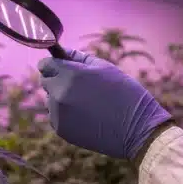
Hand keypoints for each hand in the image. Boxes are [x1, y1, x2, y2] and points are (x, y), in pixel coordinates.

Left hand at [38, 48, 170, 158]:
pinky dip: (66, 115)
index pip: (45, 64)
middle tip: (79, 86)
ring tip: (87, 104)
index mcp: (71, 75)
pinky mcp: (61, 130)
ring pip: (50, 100)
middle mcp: (60, 94)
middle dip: (57, 80)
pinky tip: (87, 116)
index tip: (61, 67)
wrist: (137, 130)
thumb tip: (62, 53)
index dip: (53, 64)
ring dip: (62, 99)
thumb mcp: (105, 68)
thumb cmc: (125, 94)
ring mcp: (59, 114)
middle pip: (45, 82)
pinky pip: (56, 116)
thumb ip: (79, 58)